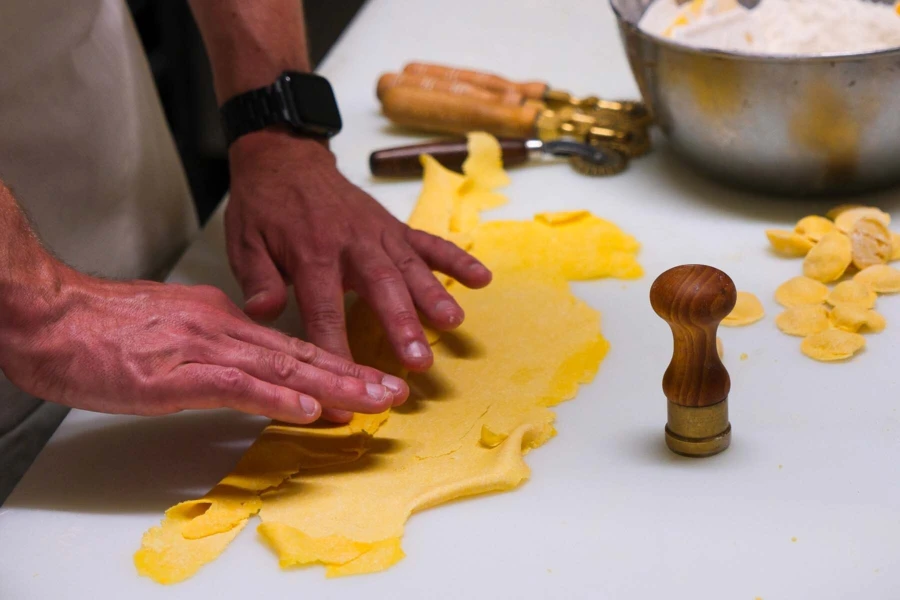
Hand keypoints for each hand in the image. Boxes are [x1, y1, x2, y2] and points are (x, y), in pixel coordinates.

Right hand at [0, 267, 408, 423]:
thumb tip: (246, 354)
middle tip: (394, 392)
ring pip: (281, 369)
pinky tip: (309, 410)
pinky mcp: (174, 376)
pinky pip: (236, 387)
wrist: (52, 316)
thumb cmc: (105, 327)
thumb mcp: (174, 324)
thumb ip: (213, 339)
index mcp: (222, 318)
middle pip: (299, 355)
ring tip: (373, 401)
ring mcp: (201, 350)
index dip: (334, 365)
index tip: (368, 380)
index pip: (289, 346)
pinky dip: (276, 399)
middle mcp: (222, 329)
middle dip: (351, 375)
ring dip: (333, 387)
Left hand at [225, 131, 491, 379]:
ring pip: (410, 267)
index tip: (344, 390)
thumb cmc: (264, 207)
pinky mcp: (394, 226)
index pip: (323, 311)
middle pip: (380, 288)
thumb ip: (258, 280)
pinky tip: (481, 279)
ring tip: (453, 324)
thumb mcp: (244, 242)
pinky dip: (455, 259)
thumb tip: (264, 315)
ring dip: (433, 296)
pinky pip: (428, 242)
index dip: (334, 351)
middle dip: (400, 325)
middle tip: (418, 361)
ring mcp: (378, 234)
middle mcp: (351, 244)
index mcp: (311, 254)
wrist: (285, 157)